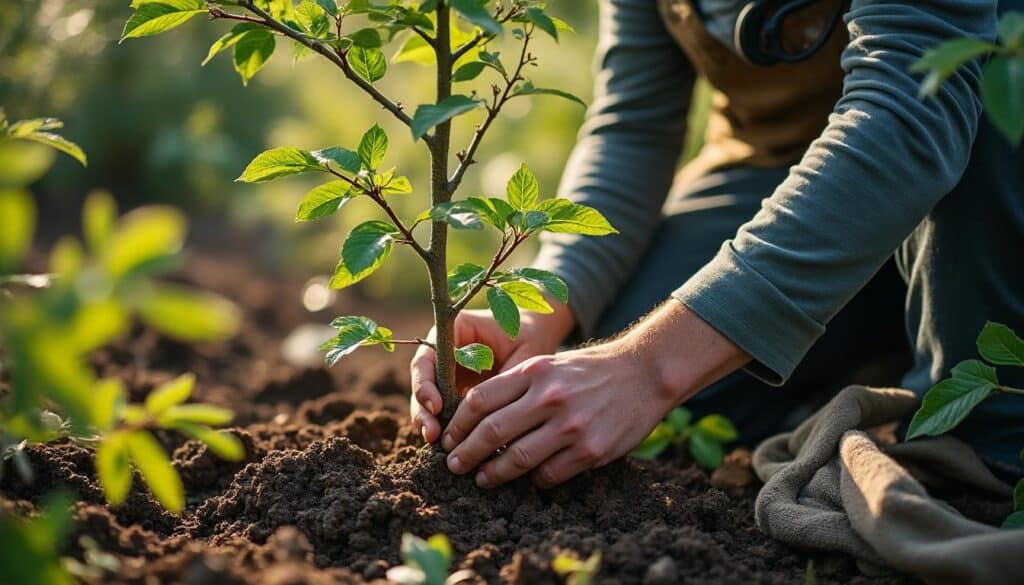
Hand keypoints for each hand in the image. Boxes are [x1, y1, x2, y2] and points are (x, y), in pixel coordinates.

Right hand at [410, 303, 574, 443]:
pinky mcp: (454, 392)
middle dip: (422, 409)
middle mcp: (443, 352)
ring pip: (428, 399)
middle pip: (422, 382)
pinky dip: (445, 425)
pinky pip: (443, 409)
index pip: (427, 359)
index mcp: (453, 333)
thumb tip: (485, 414)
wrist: (536, 339)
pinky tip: (451, 443)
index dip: (425, 384)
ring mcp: (447, 373)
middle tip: (432, 434)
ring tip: (436, 440)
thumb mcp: (519, 356)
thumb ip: (500, 380)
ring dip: (429, 421)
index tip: (436, 406)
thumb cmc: (529, 341)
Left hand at [440, 301, 750, 488]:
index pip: (480, 400)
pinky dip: (533, 480)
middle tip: (454, 466)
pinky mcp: (590, 451)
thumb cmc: (590, 370)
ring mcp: (571, 426)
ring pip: (517, 460)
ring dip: (493, 474)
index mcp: (534, 372)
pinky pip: (549, 474)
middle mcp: (549, 397)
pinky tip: (528, 479)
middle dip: (466, 453)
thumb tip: (476, 415)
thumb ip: (516, 385)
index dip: (457, 424)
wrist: (644, 374)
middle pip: (492, 432)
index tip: (448, 438)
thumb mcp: (550, 363)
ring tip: (482, 479)